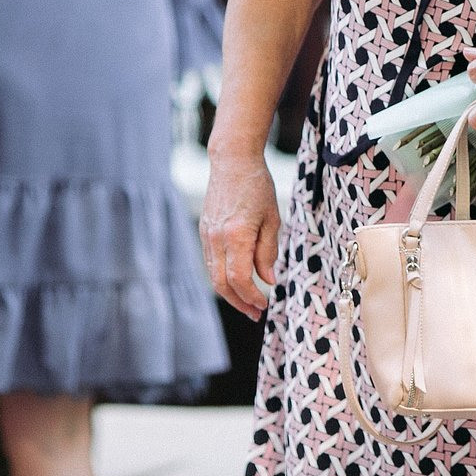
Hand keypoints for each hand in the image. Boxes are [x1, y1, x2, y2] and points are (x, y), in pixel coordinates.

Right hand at [199, 153, 280, 320]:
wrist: (233, 161)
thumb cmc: (257, 186)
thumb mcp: (272, 218)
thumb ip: (268, 252)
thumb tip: (268, 280)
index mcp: (236, 235)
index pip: (239, 278)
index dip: (251, 297)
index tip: (264, 305)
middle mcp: (217, 238)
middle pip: (221, 283)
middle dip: (239, 302)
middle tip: (255, 313)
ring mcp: (207, 235)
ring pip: (213, 275)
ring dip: (230, 293)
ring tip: (248, 302)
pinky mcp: (204, 232)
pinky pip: (211, 262)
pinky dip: (223, 276)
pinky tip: (237, 281)